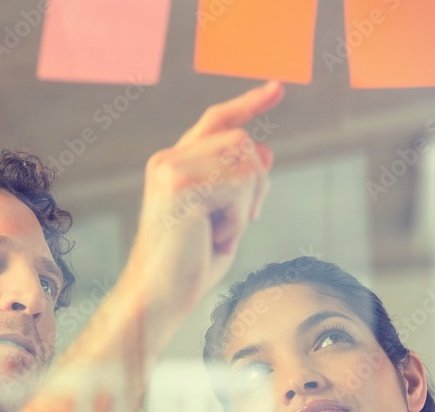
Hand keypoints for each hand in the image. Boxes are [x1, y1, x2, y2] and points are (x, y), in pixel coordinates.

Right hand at [122, 79, 283, 318]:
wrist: (157, 299)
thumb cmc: (188, 268)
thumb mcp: (225, 219)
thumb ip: (240, 184)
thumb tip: (265, 148)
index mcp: (174, 165)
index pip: (216, 121)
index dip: (248, 103)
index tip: (278, 89)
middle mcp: (168, 160)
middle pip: (241, 141)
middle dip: (257, 182)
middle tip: (245, 220)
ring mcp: (170, 169)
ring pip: (244, 161)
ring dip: (246, 203)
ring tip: (221, 232)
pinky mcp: (178, 186)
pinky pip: (237, 186)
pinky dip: (237, 218)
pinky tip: (215, 238)